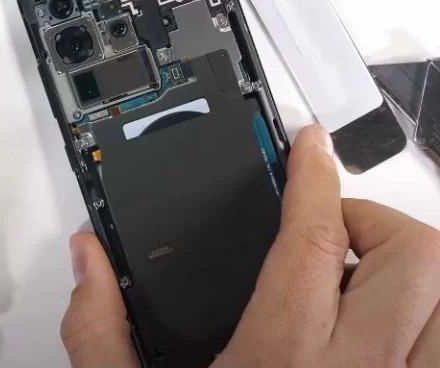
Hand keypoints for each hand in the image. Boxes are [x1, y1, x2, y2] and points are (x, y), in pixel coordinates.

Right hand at [62, 125, 439, 367]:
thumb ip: (100, 328)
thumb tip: (87, 260)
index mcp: (279, 361)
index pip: (312, 238)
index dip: (314, 176)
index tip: (308, 144)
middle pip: (412, 257)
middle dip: (377, 223)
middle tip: (335, 232)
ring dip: (418, 273)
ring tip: (369, 279)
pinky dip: (435, 325)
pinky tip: (392, 333)